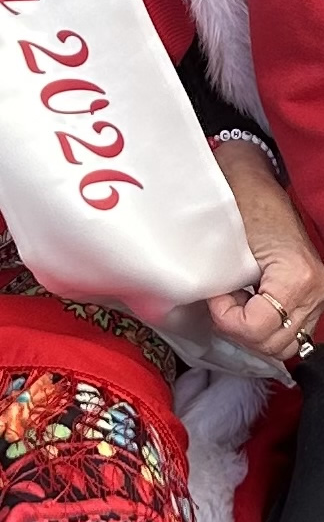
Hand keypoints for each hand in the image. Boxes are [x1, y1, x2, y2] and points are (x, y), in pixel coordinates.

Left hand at [209, 143, 323, 360]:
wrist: (253, 177)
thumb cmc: (240, 199)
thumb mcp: (228, 242)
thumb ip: (222, 283)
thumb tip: (207, 312)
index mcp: (297, 276)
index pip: (259, 329)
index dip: (227, 317)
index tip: (215, 293)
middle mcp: (316, 290)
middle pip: (274, 344)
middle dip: (239, 327)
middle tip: (221, 299)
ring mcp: (317, 294)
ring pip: (284, 343)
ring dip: (252, 330)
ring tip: (234, 300)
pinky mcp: (311, 294)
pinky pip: (290, 328)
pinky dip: (265, 324)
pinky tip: (248, 302)